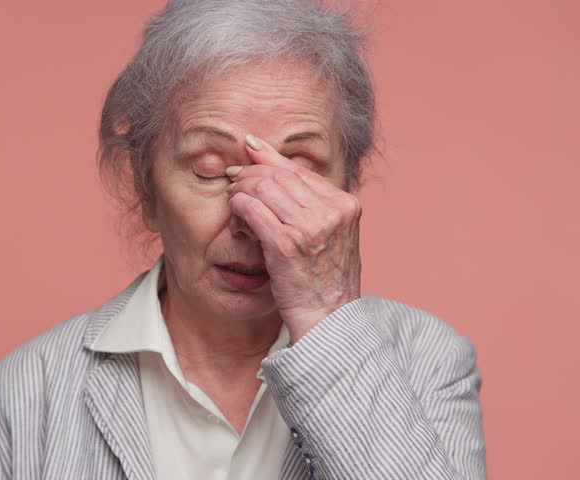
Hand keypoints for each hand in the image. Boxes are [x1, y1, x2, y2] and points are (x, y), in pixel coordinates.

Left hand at [226, 134, 361, 342]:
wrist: (328, 319)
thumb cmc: (323, 279)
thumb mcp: (329, 234)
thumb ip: (311, 203)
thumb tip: (278, 168)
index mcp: (346, 205)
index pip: (301, 170)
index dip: (270, 159)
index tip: (250, 154)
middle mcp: (331, 212)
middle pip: (280, 175)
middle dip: (251, 173)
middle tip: (233, 178)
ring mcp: (310, 228)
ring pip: (263, 187)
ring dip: (242, 188)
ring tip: (234, 197)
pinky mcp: (285, 244)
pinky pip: (252, 209)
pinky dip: (238, 206)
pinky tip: (235, 213)